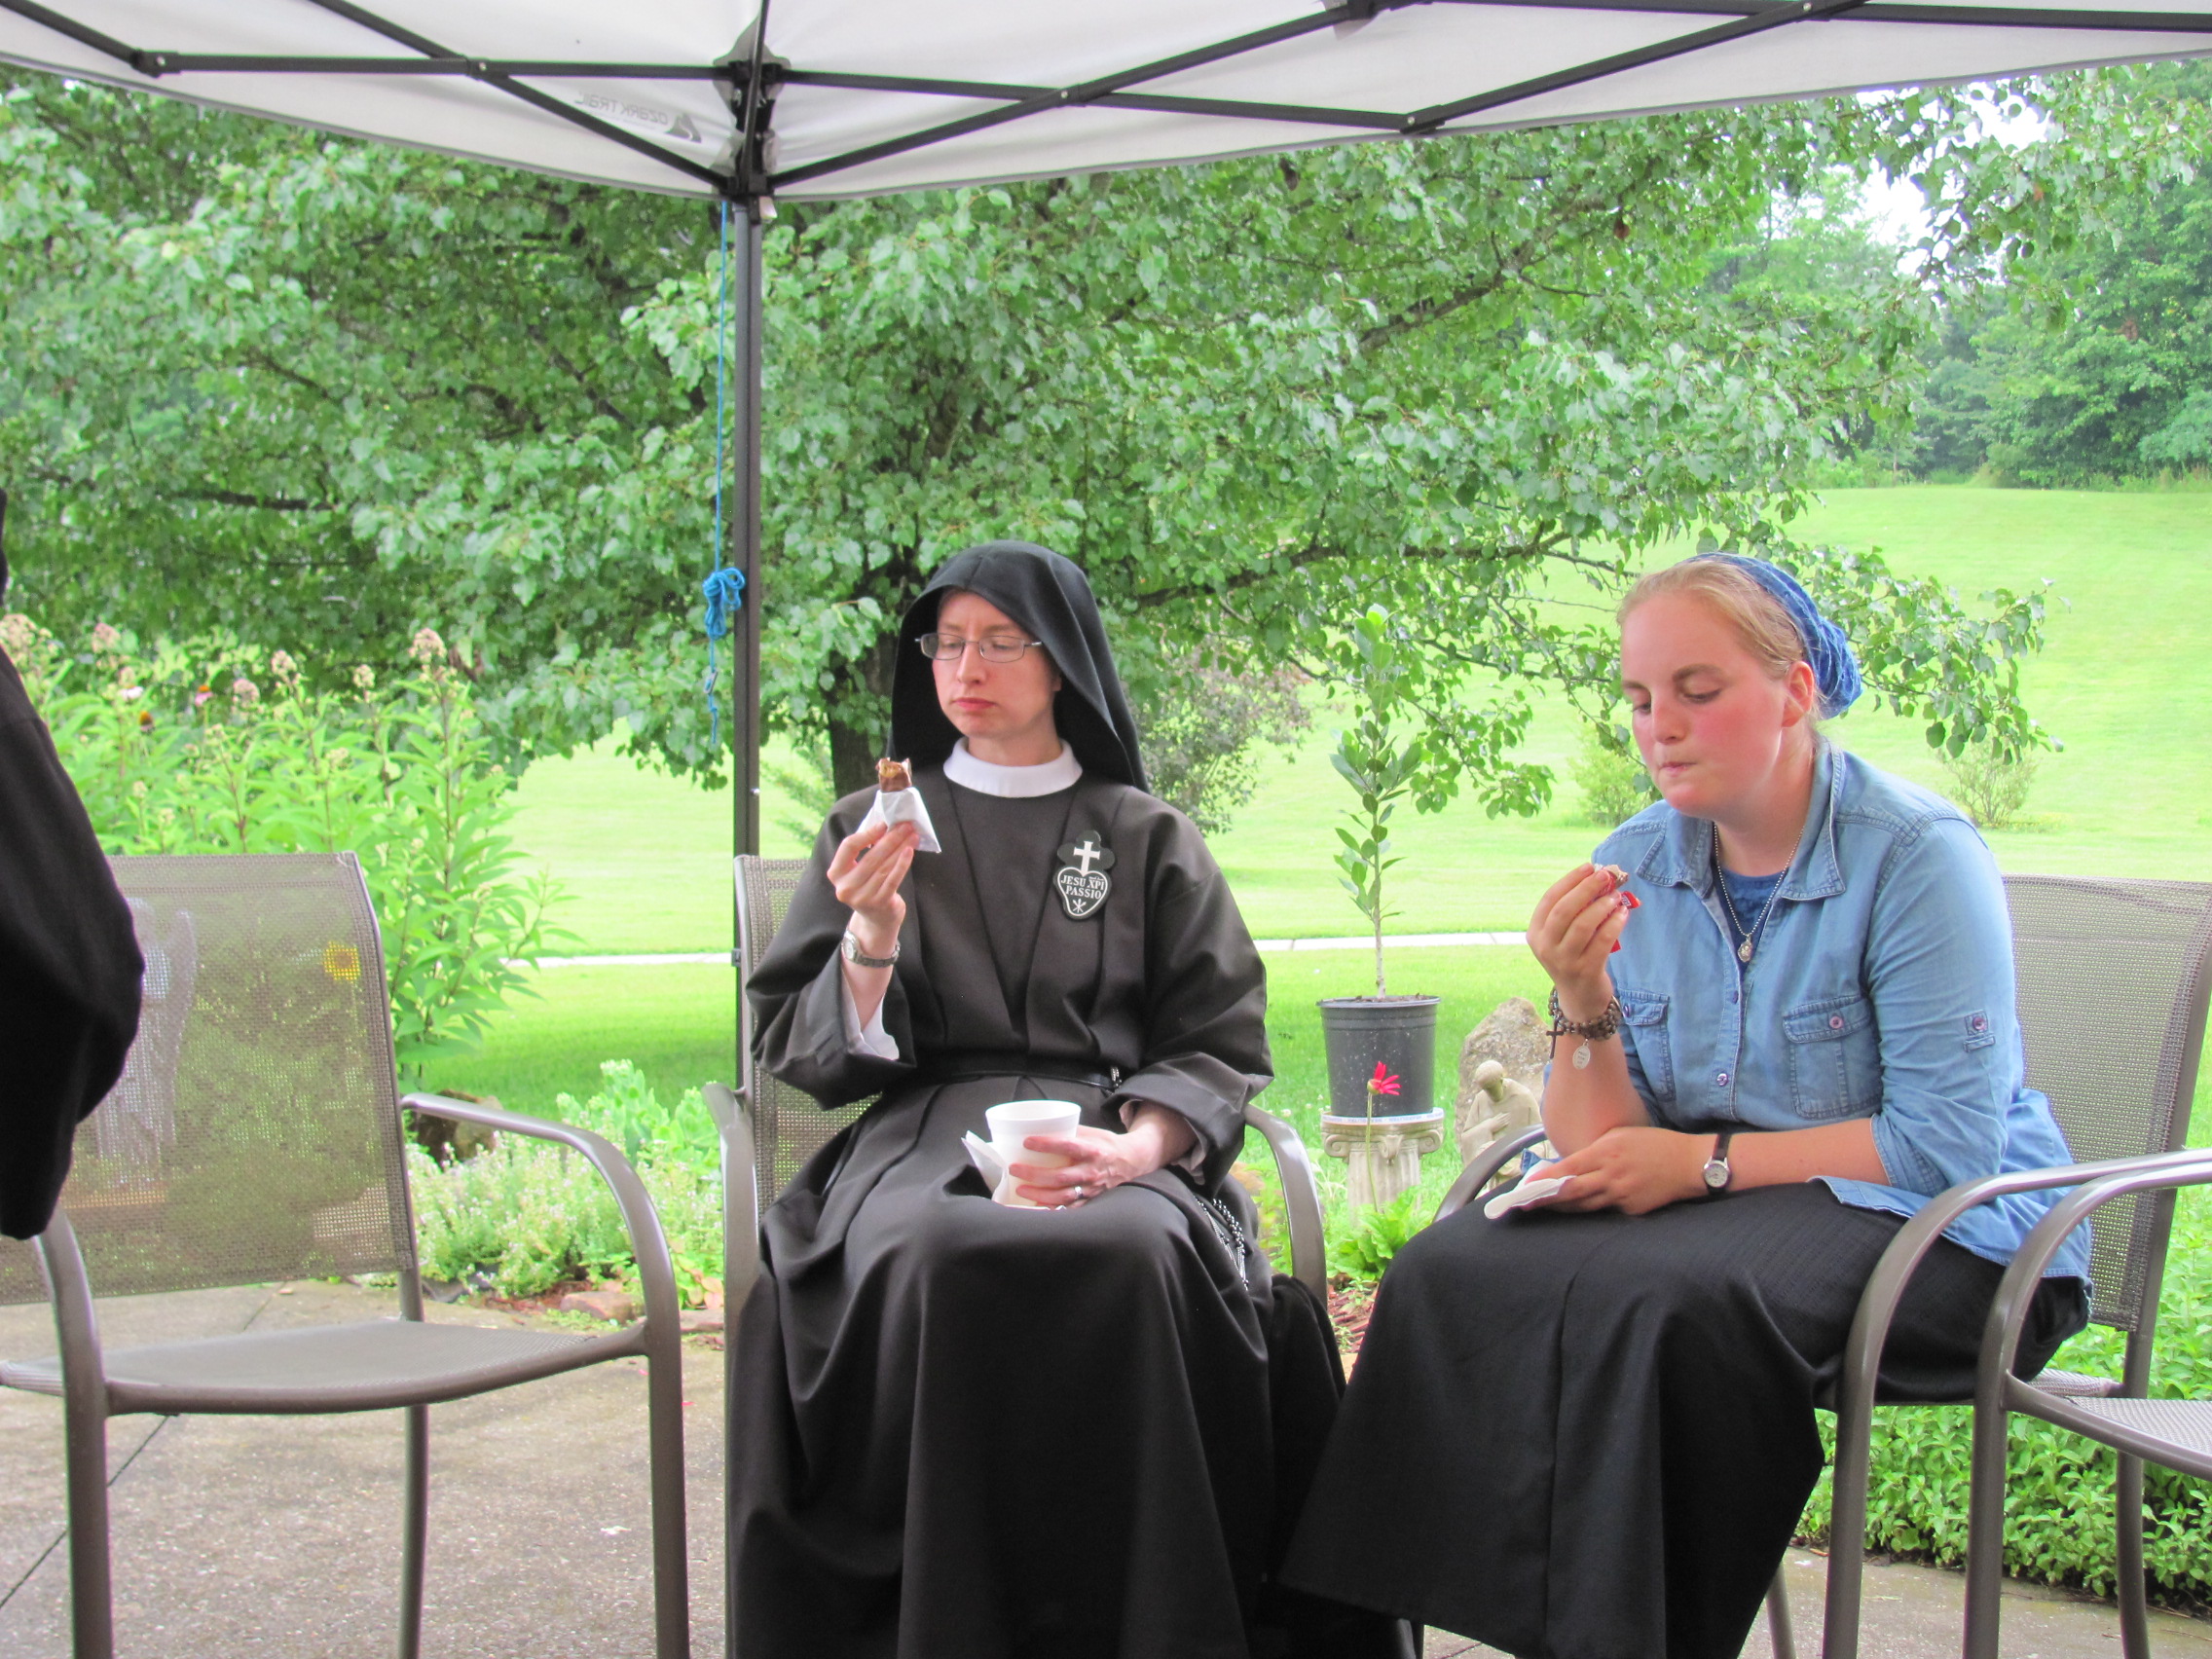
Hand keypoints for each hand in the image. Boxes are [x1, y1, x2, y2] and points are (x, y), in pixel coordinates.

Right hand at [828, 820, 916, 955]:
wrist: (876, 919)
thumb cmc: (868, 886)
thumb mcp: (858, 870)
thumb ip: (865, 851)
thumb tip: (886, 827)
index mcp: (836, 873)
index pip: (848, 846)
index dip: (866, 834)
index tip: (883, 824)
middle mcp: (846, 887)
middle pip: (870, 856)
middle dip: (890, 838)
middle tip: (905, 826)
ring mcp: (862, 897)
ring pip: (884, 866)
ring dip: (900, 848)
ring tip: (912, 835)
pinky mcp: (879, 903)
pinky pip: (893, 879)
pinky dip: (902, 864)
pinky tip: (910, 851)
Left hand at [1013, 1123, 1168, 1207]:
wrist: (1133, 1162)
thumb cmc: (1108, 1146)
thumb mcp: (1093, 1133)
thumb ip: (1070, 1132)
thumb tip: (1042, 1127)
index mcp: (1093, 1151)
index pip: (1068, 1146)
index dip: (1047, 1144)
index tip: (1027, 1142)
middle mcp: (1092, 1172)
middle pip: (1060, 1176)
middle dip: (1035, 1174)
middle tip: (1015, 1168)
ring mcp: (1092, 1190)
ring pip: (1063, 1196)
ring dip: (1039, 1195)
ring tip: (1021, 1189)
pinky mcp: (1091, 1202)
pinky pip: (1069, 1209)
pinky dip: (1052, 1210)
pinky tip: (1036, 1208)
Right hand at [1527, 862, 1633, 1021]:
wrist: (1580, 997)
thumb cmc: (1574, 956)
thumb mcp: (1563, 936)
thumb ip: (1574, 911)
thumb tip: (1598, 879)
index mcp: (1536, 933)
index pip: (1550, 899)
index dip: (1570, 880)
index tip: (1588, 867)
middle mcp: (1545, 947)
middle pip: (1564, 910)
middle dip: (1586, 889)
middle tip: (1605, 876)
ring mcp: (1564, 961)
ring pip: (1583, 925)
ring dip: (1602, 906)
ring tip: (1616, 896)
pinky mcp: (1586, 971)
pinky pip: (1603, 941)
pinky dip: (1614, 923)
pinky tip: (1623, 914)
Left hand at [1535, 1125, 1709, 1214]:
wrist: (1689, 1164)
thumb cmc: (1654, 1144)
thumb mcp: (1620, 1135)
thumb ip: (1595, 1151)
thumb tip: (1569, 1165)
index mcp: (1606, 1153)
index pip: (1568, 1170)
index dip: (1545, 1180)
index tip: (1526, 1186)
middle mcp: (1611, 1177)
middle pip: (1571, 1193)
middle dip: (1545, 1200)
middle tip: (1524, 1205)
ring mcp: (1623, 1196)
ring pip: (1585, 1206)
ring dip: (1563, 1208)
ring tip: (1543, 1207)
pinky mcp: (1633, 1210)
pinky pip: (1606, 1210)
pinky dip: (1591, 1208)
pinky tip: (1577, 1209)